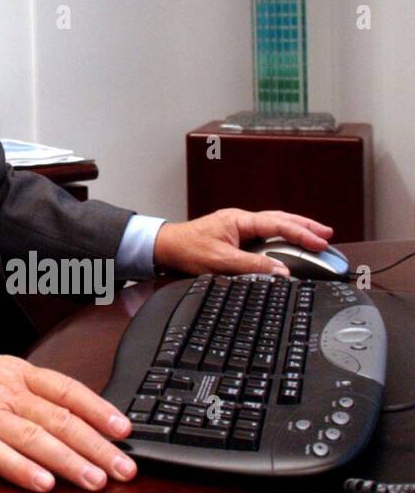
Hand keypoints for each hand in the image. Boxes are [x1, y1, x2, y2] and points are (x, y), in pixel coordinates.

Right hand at [0, 346, 135, 492]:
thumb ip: (34, 393)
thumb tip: (78, 418)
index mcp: (17, 373)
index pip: (67, 390)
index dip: (99, 409)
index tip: (124, 430)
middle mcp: (5, 390)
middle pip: (58, 418)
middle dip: (95, 445)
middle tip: (123, 467)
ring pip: (33, 436)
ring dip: (67, 460)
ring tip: (94, 480)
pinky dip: (20, 468)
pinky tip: (41, 482)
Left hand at [154, 208, 333, 276]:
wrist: (165, 248)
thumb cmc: (187, 249)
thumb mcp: (221, 261)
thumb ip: (252, 267)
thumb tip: (281, 273)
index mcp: (239, 220)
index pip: (278, 224)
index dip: (302, 234)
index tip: (321, 242)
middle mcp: (241, 221)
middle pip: (280, 220)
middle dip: (305, 227)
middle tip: (327, 234)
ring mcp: (239, 228)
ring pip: (274, 226)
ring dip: (295, 231)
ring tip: (316, 237)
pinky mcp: (236, 238)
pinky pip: (265, 235)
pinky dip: (281, 239)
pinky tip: (289, 245)